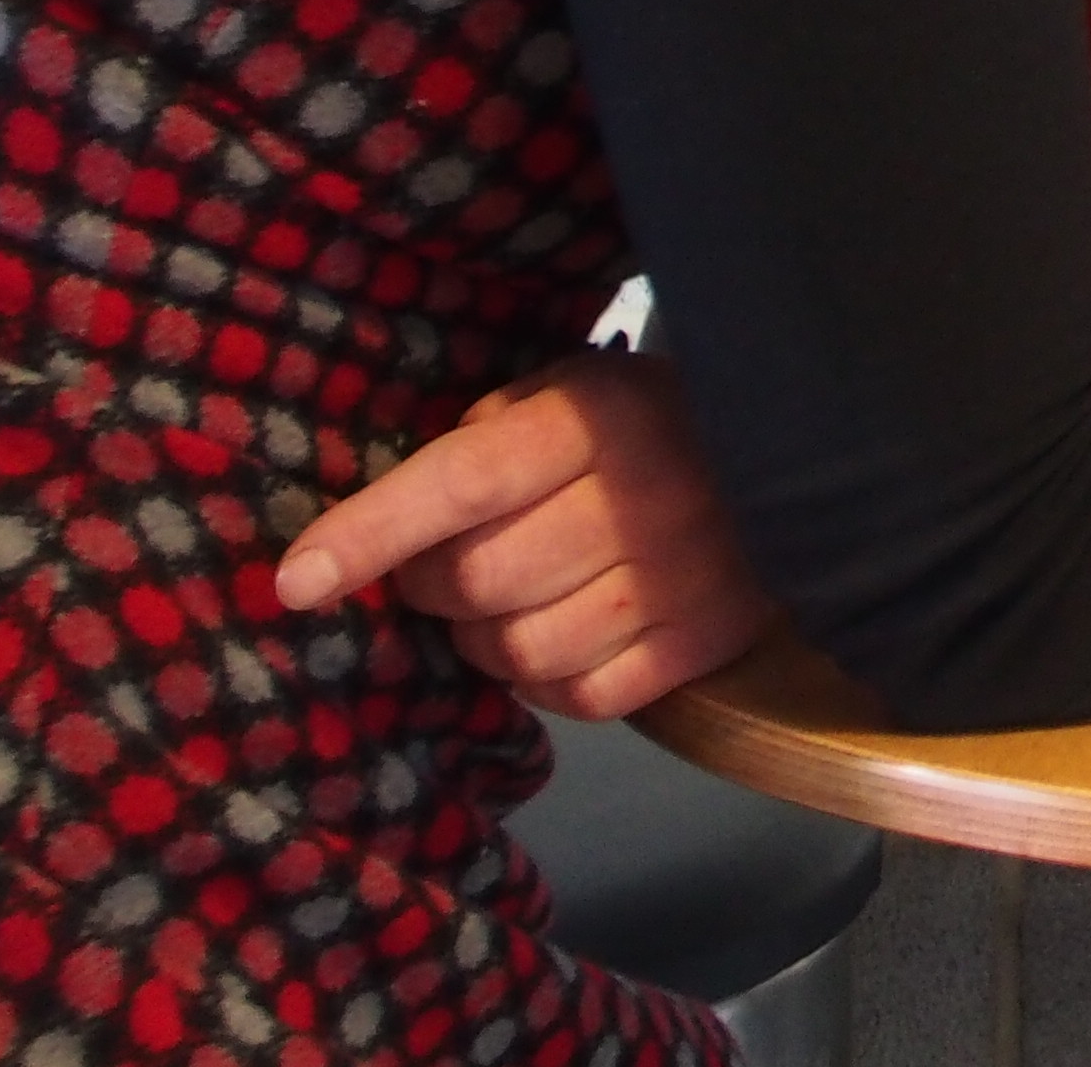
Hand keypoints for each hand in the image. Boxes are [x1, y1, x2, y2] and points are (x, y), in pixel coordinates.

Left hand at [274, 349, 772, 718]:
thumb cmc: (647, 417)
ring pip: (520, 653)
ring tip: (506, 602)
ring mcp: (681, 579)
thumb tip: (367, 536)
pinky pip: (584, 697)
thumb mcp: (567, 392)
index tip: (295, 582)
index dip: (372, 533)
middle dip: (429, 587)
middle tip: (438, 569)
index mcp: (598, 418)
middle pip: (478, 583)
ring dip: (485, 639)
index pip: (462, 483)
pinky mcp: (706, 642)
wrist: (795, 448)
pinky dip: (549, 681)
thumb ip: (478, 446)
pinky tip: (559, 638)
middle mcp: (642, 500)